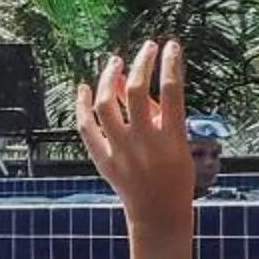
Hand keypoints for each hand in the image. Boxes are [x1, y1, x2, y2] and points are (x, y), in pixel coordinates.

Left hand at [74, 39, 197, 225]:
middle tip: (147, 48)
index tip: (170, 45)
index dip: (169, 63)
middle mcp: (145, 143)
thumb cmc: (173, 173)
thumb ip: (155, 110)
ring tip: (116, 62)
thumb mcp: (176, 141)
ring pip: (106, 105)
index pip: (171, 90)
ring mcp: (121, 152)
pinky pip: (85, 128)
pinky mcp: (103, 161)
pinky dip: (82, 105)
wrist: (159, 213)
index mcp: (172, 138)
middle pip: (136, 91)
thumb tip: (128, 76)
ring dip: (108, 78)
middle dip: (142, 63)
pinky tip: (84, 87)